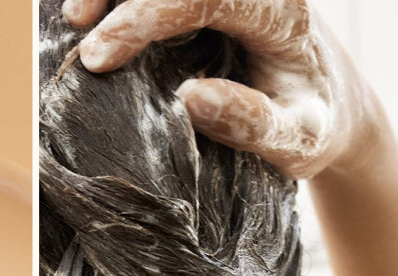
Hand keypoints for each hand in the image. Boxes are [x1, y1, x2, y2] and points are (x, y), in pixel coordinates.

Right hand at [61, 0, 382, 178]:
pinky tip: (88, 14)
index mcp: (279, 16)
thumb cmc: (306, 124)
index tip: (99, 58)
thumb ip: (254, 124)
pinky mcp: (201, 1)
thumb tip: (191, 98)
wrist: (323, 102)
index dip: (144, 18)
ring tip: (75, 18)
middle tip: (78, 34)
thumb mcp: (297, 140)